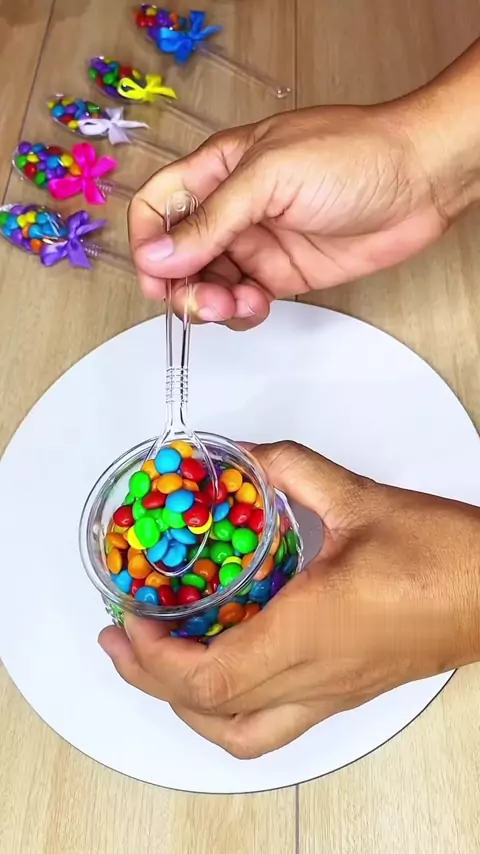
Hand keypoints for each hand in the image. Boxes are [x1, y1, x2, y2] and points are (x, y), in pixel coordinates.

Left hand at [99, 441, 479, 757]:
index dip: (155, 656)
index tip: (133, 614)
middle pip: (209, 710)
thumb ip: (294, 469)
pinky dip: (228, 713)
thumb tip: (247, 455)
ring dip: (185, 706)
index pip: (209, 675)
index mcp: (311, 631)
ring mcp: (330, 694)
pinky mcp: (344, 693)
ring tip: (157, 663)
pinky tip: (222, 672)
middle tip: (120, 637)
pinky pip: (272, 727)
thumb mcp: (362, 499)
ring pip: (239, 734)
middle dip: (149, 678)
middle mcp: (315, 676)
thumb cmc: (445, 557)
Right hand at [128, 97, 450, 329]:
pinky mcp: (283, 274)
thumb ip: (211, 220)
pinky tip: (258, 304)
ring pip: (208, 285)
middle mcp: (232, 209)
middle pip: (177, 257)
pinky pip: (243, 302)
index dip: (147, 243)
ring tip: (238, 302)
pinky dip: (241, 312)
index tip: (157, 274)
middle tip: (203, 301)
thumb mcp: (270, 177)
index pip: (157, 207)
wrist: (420, 181)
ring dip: (212, 304)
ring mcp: (256, 244)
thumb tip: (158, 254)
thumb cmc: (354, 154)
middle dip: (182, 285)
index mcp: (218, 170)